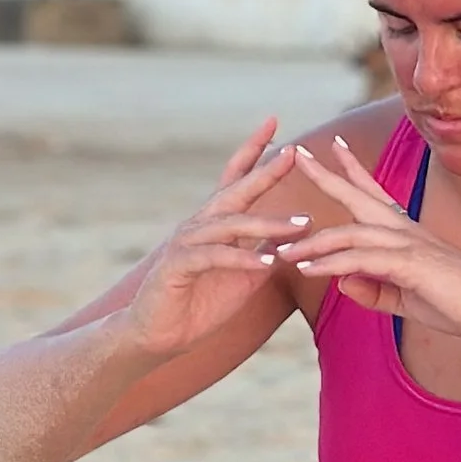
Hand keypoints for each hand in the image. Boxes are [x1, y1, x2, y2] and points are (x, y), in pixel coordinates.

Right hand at [116, 119, 308, 357]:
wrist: (159, 335)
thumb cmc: (201, 303)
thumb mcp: (244, 274)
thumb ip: (266, 249)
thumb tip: (300, 228)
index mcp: (216, 223)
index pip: (235, 179)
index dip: (254, 152)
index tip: (276, 126)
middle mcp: (199, 225)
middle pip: (235, 191)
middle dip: (264, 171)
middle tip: (293, 153)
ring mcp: (186, 242)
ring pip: (231, 225)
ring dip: (267, 224)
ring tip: (302, 224)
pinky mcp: (177, 266)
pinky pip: (214, 257)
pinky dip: (242, 258)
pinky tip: (267, 261)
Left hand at [276, 134, 460, 347]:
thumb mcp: (408, 300)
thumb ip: (375, 291)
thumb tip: (343, 283)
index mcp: (408, 234)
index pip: (375, 194)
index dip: (352, 171)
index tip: (333, 147)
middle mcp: (406, 231)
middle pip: (358, 196)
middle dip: (326, 175)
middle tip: (296, 153)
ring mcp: (410, 245)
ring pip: (351, 232)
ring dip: (313, 241)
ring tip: (282, 251)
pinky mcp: (412, 266)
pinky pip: (363, 260)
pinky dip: (334, 264)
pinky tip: (310, 269)